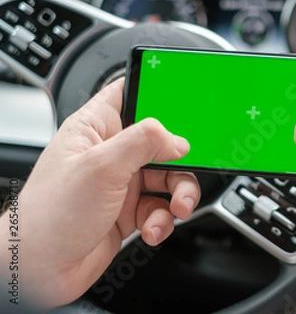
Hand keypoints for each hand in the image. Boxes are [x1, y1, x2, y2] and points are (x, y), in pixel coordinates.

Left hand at [0, 79, 199, 308]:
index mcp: (95, 128)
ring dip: (179, 194)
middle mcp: (110, 153)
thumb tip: (176, 139)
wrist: (38, 272)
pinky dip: (164, 220)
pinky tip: (153, 229)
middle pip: (161, 142)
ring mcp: (121, 183)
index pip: (128, 93)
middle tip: (187, 169)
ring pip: (168, 178)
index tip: (184, 104)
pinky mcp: (129, 211)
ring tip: (176, 209)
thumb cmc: (50, 216)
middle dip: (180, 160)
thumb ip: (143, 142)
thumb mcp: (101, 166)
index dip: (156, 92)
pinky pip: (161, 208)